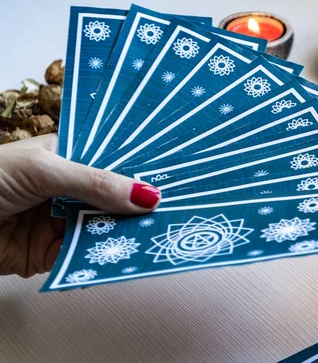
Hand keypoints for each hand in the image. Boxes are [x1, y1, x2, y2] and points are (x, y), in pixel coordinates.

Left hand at [0, 134, 160, 276]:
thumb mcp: (44, 169)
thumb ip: (95, 182)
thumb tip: (146, 195)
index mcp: (67, 157)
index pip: (113, 159)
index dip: (142, 167)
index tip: (176, 173)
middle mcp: (69, 189)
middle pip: (114, 196)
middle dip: (140, 202)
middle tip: (178, 205)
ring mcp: (62, 221)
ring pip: (105, 226)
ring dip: (128, 230)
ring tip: (162, 230)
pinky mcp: (53, 253)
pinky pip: (87, 255)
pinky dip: (106, 255)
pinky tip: (129, 252)